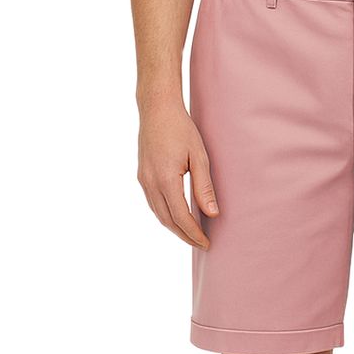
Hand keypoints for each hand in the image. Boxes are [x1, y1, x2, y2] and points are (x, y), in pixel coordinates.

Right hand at [137, 97, 217, 247]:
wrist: (157, 109)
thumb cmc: (181, 129)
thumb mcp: (199, 156)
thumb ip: (204, 187)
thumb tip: (212, 214)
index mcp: (165, 180)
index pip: (181, 217)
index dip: (194, 234)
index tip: (207, 243)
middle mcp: (150, 183)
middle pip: (167, 221)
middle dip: (184, 235)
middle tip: (201, 244)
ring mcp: (143, 180)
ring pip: (158, 214)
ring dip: (174, 227)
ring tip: (191, 234)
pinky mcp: (142, 175)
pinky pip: (153, 203)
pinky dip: (165, 214)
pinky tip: (176, 215)